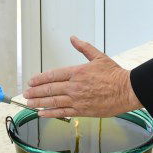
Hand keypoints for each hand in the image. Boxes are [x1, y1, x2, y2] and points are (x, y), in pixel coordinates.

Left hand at [23, 37, 141, 118]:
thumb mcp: (98, 57)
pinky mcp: (82, 111)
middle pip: (50, 89)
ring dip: (39, 103)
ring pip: (53, 102)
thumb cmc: (115, 74)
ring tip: (29, 103)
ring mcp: (78, 100)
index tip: (31, 81)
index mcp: (77, 72)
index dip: (40, 79)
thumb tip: (73, 38)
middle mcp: (75, 86)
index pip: (53, 75)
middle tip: (26, 93)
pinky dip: (50, 113)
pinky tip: (41, 114)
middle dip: (35, 92)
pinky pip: (63, 112)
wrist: (127, 91)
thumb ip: (83, 48)